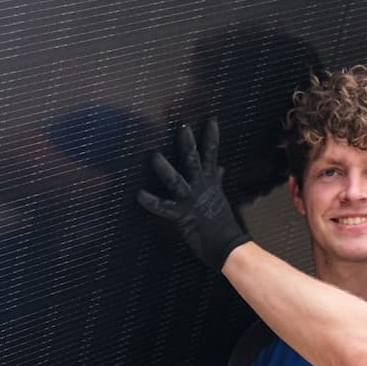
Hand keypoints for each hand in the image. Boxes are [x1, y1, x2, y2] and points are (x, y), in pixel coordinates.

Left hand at [136, 119, 250, 271]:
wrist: (227, 245)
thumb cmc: (222, 222)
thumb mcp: (220, 195)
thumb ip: (217, 178)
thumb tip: (221, 166)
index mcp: (210, 181)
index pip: (212, 153)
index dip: (211, 136)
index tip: (210, 119)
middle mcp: (201, 187)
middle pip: (194, 160)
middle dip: (188, 144)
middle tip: (182, 127)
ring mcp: (191, 200)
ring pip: (176, 180)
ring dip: (165, 169)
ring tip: (154, 156)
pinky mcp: (181, 216)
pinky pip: (163, 207)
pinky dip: (150, 201)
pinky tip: (139, 194)